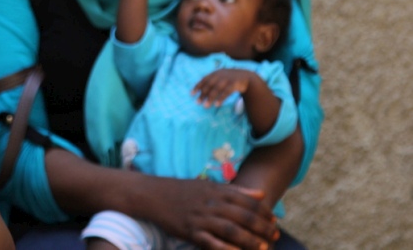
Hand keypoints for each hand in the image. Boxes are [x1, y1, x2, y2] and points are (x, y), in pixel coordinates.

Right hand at [146, 177, 277, 249]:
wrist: (154, 195)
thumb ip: (236, 191)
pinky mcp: (191, 231)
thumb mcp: (210, 186)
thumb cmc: (184, 191)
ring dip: (251, 240)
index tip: (274, 221)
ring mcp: (201, 218)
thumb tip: (261, 195)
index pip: (248, 201)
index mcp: (217, 191)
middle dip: (263, 227)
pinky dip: (226, 249)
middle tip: (275, 236)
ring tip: (264, 247)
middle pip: (244, 216)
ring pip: (232, 230)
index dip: (264, 212)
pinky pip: (212, 242)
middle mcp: (212, 203)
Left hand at [193, 69, 255, 106]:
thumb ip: (212, 83)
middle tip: (198, 103)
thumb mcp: (221, 78)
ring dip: (210, 98)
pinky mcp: (235, 84)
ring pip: (217, 89)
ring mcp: (228, 79)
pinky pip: (226, 92)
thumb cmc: (231, 79)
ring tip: (205, 106)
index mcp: (216, 73)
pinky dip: (221, 98)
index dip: (198, 86)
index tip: (192, 94)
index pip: (204, 79)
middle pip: (209, 85)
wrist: (247, 77)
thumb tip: (201, 92)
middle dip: (203, 94)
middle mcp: (220, 75)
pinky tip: (216, 105)